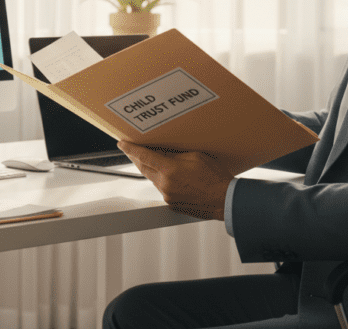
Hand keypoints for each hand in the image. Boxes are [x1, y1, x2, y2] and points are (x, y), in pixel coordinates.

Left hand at [117, 141, 232, 220]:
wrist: (225, 200)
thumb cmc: (215, 177)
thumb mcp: (196, 156)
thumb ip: (176, 154)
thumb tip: (162, 152)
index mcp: (170, 169)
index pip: (144, 156)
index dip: (131, 149)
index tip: (122, 143)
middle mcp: (165, 184)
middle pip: (144, 168)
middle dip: (136, 158)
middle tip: (132, 150)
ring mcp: (167, 196)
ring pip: (154, 179)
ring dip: (152, 170)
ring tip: (157, 161)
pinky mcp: (172, 204)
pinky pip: (163, 189)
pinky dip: (163, 181)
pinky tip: (173, 177)